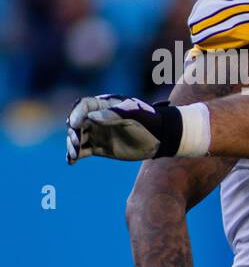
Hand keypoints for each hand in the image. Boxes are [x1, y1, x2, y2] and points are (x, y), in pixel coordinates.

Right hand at [66, 94, 182, 162]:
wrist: (161, 137)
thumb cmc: (149, 120)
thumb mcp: (134, 114)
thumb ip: (113, 114)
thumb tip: (91, 116)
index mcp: (104, 105)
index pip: (84, 106)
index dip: (76, 114)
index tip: (74, 124)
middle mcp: (97, 118)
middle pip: (77, 123)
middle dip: (73, 132)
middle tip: (77, 142)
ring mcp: (97, 133)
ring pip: (78, 137)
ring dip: (72, 145)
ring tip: (74, 155)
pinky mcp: (99, 147)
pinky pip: (83, 151)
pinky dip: (75, 155)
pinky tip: (71, 161)